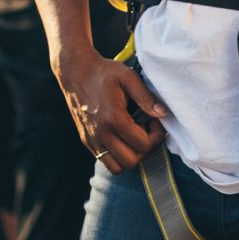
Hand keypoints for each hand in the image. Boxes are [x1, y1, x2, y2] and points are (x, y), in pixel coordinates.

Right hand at [58, 50, 167, 173]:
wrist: (75, 72)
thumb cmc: (104, 72)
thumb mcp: (128, 77)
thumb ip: (146, 97)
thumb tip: (163, 114)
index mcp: (113, 118)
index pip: (142, 144)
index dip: (155, 135)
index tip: (154, 121)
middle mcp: (101, 133)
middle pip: (131, 161)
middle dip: (144, 149)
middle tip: (145, 130)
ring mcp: (92, 139)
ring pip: (117, 167)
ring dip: (130, 156)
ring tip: (133, 137)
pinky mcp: (86, 141)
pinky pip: (105, 161)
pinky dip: (117, 156)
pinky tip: (121, 137)